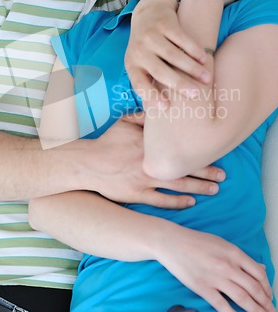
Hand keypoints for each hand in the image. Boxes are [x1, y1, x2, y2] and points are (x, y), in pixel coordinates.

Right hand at [86, 114, 223, 208]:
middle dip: (206, 172)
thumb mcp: (124, 122)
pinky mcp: (138, 194)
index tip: (215, 150)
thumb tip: (158, 110)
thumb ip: (143, 117)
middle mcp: (152, 162)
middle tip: (223, 175)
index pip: (181, 147)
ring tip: (214, 189)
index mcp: (151, 144)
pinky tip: (191, 202)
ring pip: (178, 185)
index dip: (199, 150)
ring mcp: (146, 180)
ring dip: (198, 187)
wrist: (88, 163)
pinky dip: (177, 202)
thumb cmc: (107, 142)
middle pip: (185, 168)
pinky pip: (162, 200)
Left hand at [126, 0, 209, 102]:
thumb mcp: (141, 64)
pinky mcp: (164, 24)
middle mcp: (139, 51)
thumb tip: (160, 111)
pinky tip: (205, 59)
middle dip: (179, 84)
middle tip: (195, 95)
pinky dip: (195, 50)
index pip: (139, 84)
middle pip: (159, 71)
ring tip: (207, 78)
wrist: (147, 13)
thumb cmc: (147, 48)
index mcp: (131, 65)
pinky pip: (182, 39)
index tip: (166, 108)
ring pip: (174, 55)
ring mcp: (150, 36)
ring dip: (192, 68)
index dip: (151, 96)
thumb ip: (148, 82)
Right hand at [156, 223, 274, 311]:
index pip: (258, 274)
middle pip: (253, 289)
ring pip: (242, 299)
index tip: (269, 296)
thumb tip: (259, 269)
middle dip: (265, 303)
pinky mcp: (203, 288)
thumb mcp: (222, 243)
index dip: (267, 288)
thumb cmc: (196, 241)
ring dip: (255, 311)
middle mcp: (228, 266)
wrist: (172, 242)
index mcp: (233, 253)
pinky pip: (223, 306)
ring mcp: (215, 278)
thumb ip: (240, 258)